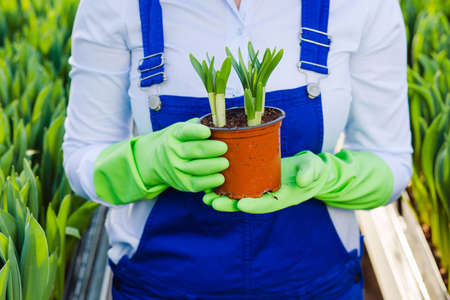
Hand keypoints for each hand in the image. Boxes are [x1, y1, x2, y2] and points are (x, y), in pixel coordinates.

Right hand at [134, 118, 228, 192]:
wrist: (156, 161)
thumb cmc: (180, 142)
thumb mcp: (183, 129)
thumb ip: (199, 126)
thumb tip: (224, 123)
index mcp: (175, 135)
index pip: (185, 132)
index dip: (196, 132)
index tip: (207, 132)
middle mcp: (173, 151)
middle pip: (191, 150)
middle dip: (210, 149)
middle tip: (224, 148)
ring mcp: (177, 168)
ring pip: (194, 168)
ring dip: (212, 166)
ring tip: (225, 163)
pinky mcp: (182, 183)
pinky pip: (196, 184)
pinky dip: (209, 182)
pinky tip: (220, 178)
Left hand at [203, 152, 327, 212]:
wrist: (307, 170)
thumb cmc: (311, 169)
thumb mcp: (313, 169)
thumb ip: (309, 173)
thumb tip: (302, 180)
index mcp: (282, 198)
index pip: (267, 205)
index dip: (254, 206)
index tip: (241, 204)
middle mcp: (268, 197)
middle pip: (246, 204)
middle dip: (229, 205)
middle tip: (213, 202)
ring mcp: (259, 191)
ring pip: (238, 197)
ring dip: (221, 198)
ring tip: (205, 197)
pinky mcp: (254, 182)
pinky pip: (237, 187)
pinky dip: (223, 188)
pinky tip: (209, 184)